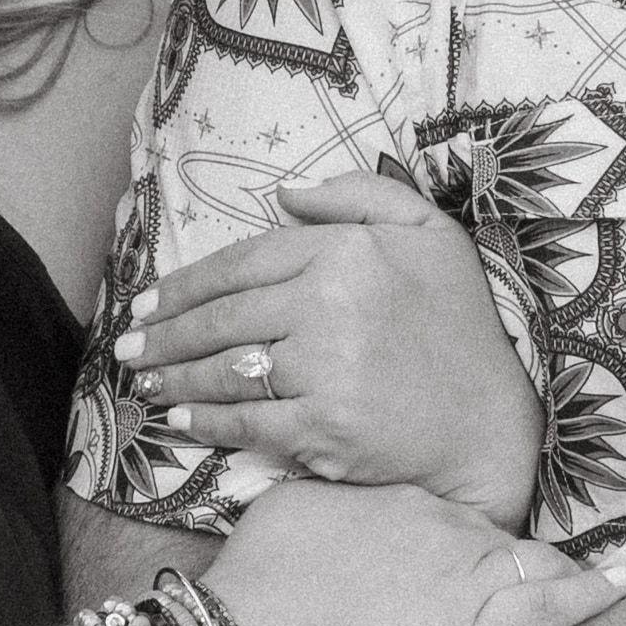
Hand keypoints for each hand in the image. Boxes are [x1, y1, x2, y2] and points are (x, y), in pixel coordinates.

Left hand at [125, 171, 544, 524]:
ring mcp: (325, 371)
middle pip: (221, 319)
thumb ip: (358, 196)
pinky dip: (205, 421)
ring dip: (173, 377)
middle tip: (128, 348)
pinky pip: (245, 423)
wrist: (497, 423)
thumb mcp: (430, 232)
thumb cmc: (462, 324)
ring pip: (225, 371)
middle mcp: (329, 307)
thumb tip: (284, 195)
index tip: (149, 301)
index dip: (185, 284)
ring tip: (144, 382)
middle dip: (163, 335)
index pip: (241, 264)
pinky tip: (182, 418)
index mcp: (346, 254)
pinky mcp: (323, 430)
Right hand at [191, 476, 625, 625]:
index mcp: (395, 495)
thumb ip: (329, 505)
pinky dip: (597, 591)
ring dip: (560, 573)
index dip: (452, 545)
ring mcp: (467, 575)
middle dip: (500, 562)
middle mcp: (440, 524)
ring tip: (598, 578)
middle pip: (491, 539)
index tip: (450, 567)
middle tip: (500, 596)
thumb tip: (340, 508)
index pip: (445, 515)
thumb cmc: (251, 588)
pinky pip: (556, 604)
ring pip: (531, 566)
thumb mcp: (284, 512)